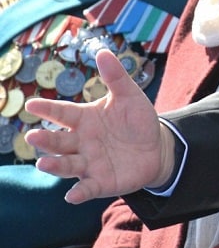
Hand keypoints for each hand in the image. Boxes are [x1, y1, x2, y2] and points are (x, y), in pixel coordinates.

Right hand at [25, 50, 172, 202]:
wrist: (157, 147)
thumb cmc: (137, 121)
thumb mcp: (130, 97)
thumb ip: (116, 77)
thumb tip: (104, 52)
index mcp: (84, 119)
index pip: (62, 113)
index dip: (47, 108)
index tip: (31, 103)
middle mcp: (81, 143)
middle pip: (59, 141)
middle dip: (46, 140)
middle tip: (33, 135)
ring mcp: (89, 163)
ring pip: (67, 165)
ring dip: (55, 166)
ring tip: (43, 163)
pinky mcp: (101, 182)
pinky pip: (87, 188)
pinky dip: (79, 192)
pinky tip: (72, 195)